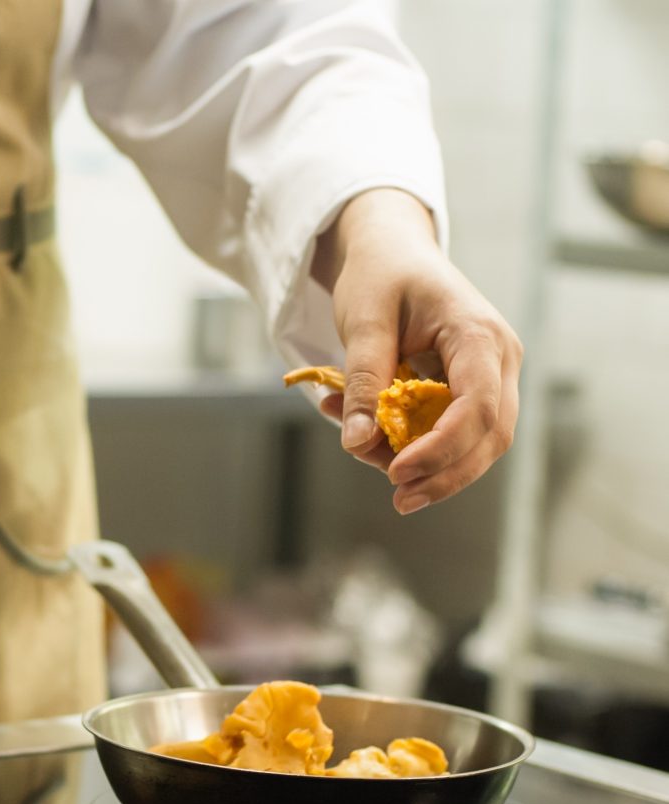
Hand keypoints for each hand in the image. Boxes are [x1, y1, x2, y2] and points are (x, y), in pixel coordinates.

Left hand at [311, 189, 521, 514]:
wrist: (392, 250)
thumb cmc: (379, 275)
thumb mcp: (363, 320)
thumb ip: (363, 380)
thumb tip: (358, 442)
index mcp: (478, 335)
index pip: (478, 406)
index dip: (441, 449)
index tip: (397, 472)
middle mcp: (499, 359)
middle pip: (490, 436)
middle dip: (444, 474)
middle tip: (398, 498)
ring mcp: (492, 376)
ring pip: (480, 444)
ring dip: (431, 467)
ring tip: (373, 461)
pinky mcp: (473, 389)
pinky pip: (457, 433)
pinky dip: (419, 448)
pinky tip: (373, 442)